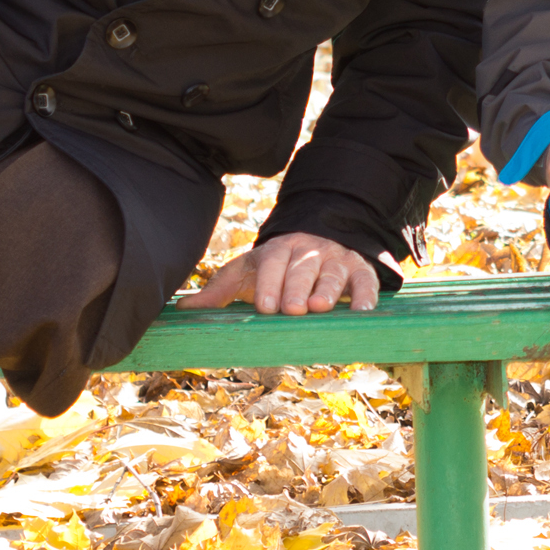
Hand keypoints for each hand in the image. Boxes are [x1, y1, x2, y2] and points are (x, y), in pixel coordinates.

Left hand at [181, 231, 383, 313]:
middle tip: (294, 308)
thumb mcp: (247, 271)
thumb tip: (182, 309)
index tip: (265, 307)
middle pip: (302, 269)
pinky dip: (366, 295)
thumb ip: (219, 289)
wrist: (321, 238)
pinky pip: (365, 281)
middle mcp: (308, 252)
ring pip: (333, 274)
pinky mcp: (360, 270)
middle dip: (297, 288)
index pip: (272, 264)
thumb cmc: (277, 266)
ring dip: (328, 290)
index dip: (269, 284)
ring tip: (321, 307)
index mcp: (277, 251)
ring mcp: (336, 260)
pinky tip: (363, 311)